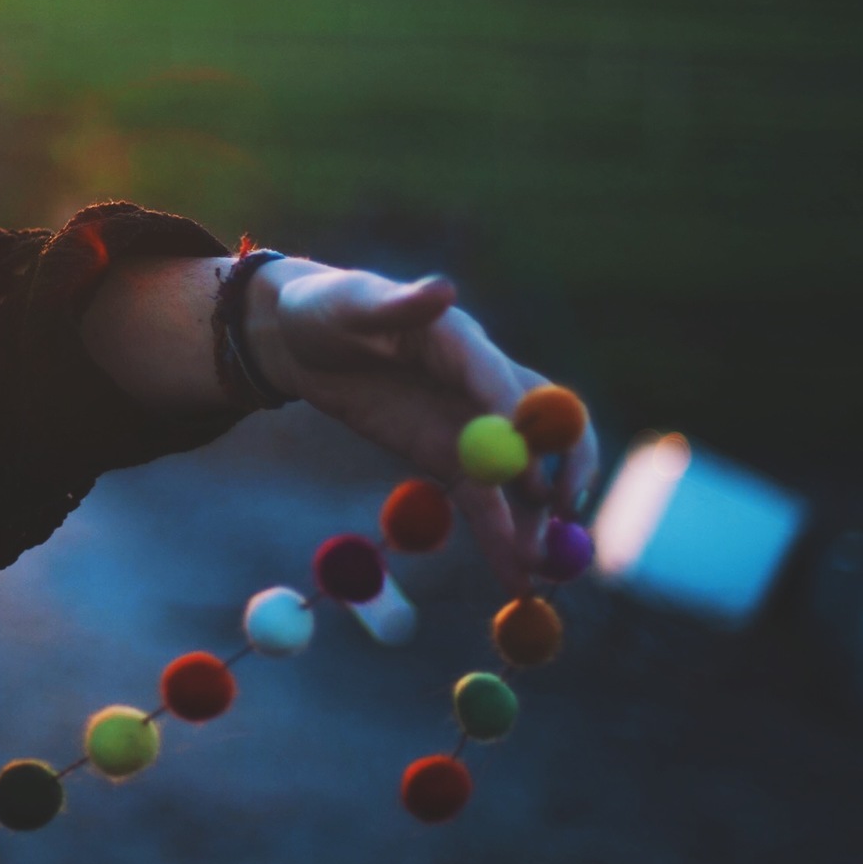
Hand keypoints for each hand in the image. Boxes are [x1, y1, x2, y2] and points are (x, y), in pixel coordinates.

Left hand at [245, 261, 598, 592]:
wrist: (299, 340)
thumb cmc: (328, 306)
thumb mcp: (353, 304)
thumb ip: (399, 304)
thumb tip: (442, 288)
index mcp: (464, 341)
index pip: (506, 382)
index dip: (523, 423)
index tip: (528, 463)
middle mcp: (482, 385)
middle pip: (544, 430)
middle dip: (561, 471)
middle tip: (563, 515)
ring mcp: (470, 426)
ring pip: (519, 477)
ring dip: (535, 521)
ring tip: (541, 571)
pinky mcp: (448, 457)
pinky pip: (484, 500)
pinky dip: (501, 536)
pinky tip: (515, 575)